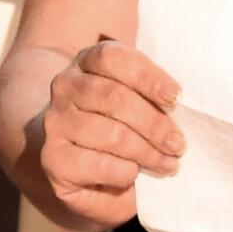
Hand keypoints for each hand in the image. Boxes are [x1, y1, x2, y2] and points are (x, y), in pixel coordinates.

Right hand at [35, 37, 185, 230]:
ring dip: (146, 152)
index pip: (114, 58)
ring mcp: (55, 122)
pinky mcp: (53, 158)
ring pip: (110, 133)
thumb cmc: (120, 122)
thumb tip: (179, 103)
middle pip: (115, 98)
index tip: (176, 98)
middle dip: (154, 124)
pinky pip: (96, 164)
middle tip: (178, 144)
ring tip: (168, 163)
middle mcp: (65, 86)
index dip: (148, 77)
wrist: (80, 161)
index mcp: (88, 60)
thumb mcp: (137, 98)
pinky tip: (134, 173)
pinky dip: (124, 171)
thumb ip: (152, 93)